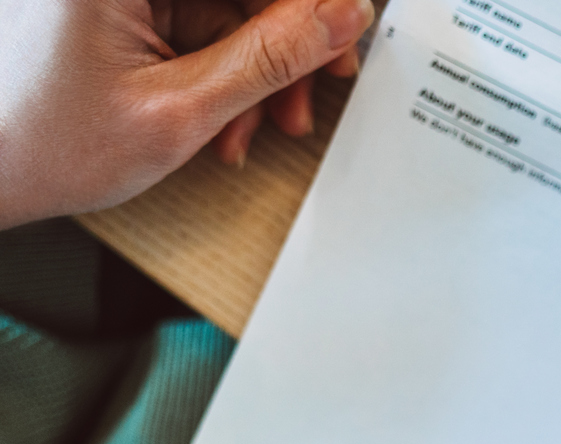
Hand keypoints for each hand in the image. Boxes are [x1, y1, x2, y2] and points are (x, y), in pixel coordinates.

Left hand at [0, 0, 374, 228]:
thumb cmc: (45, 145)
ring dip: (255, 70)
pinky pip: (200, 24)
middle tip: (313, 92)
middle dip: (284, 44)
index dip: (310, 4)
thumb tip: (343, 14)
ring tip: (254, 128)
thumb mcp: (179, 110)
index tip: (347, 30)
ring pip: (228, 9)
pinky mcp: (118, 5)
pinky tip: (224, 118)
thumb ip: (269, 58)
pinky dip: (222, 72)